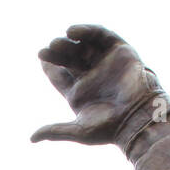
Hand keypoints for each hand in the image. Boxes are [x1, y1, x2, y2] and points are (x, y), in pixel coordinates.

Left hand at [31, 25, 169, 146]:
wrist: (137, 119)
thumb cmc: (109, 129)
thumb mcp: (78, 131)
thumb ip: (55, 131)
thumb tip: (32, 138)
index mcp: (80, 93)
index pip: (60, 76)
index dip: (49, 66)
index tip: (40, 56)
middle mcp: (92, 76)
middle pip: (69, 59)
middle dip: (57, 53)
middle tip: (46, 49)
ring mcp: (105, 63)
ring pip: (84, 46)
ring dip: (70, 41)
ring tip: (57, 41)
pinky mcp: (120, 51)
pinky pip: (101, 36)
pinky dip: (88, 31)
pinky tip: (73, 31)